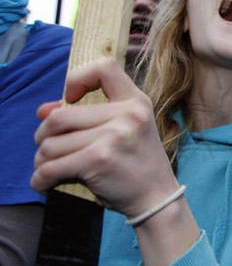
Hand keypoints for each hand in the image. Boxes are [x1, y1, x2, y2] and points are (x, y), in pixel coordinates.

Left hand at [32, 59, 179, 217]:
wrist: (157, 197)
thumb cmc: (137, 163)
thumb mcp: (125, 130)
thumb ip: (87, 116)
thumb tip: (43, 111)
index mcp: (136, 102)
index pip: (104, 67)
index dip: (77, 78)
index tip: (70, 99)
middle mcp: (127, 115)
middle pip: (59, 116)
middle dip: (44, 135)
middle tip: (49, 148)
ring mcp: (113, 137)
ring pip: (51, 144)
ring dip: (43, 159)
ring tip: (51, 168)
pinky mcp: (99, 160)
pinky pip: (51, 166)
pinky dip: (41, 178)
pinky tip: (44, 182)